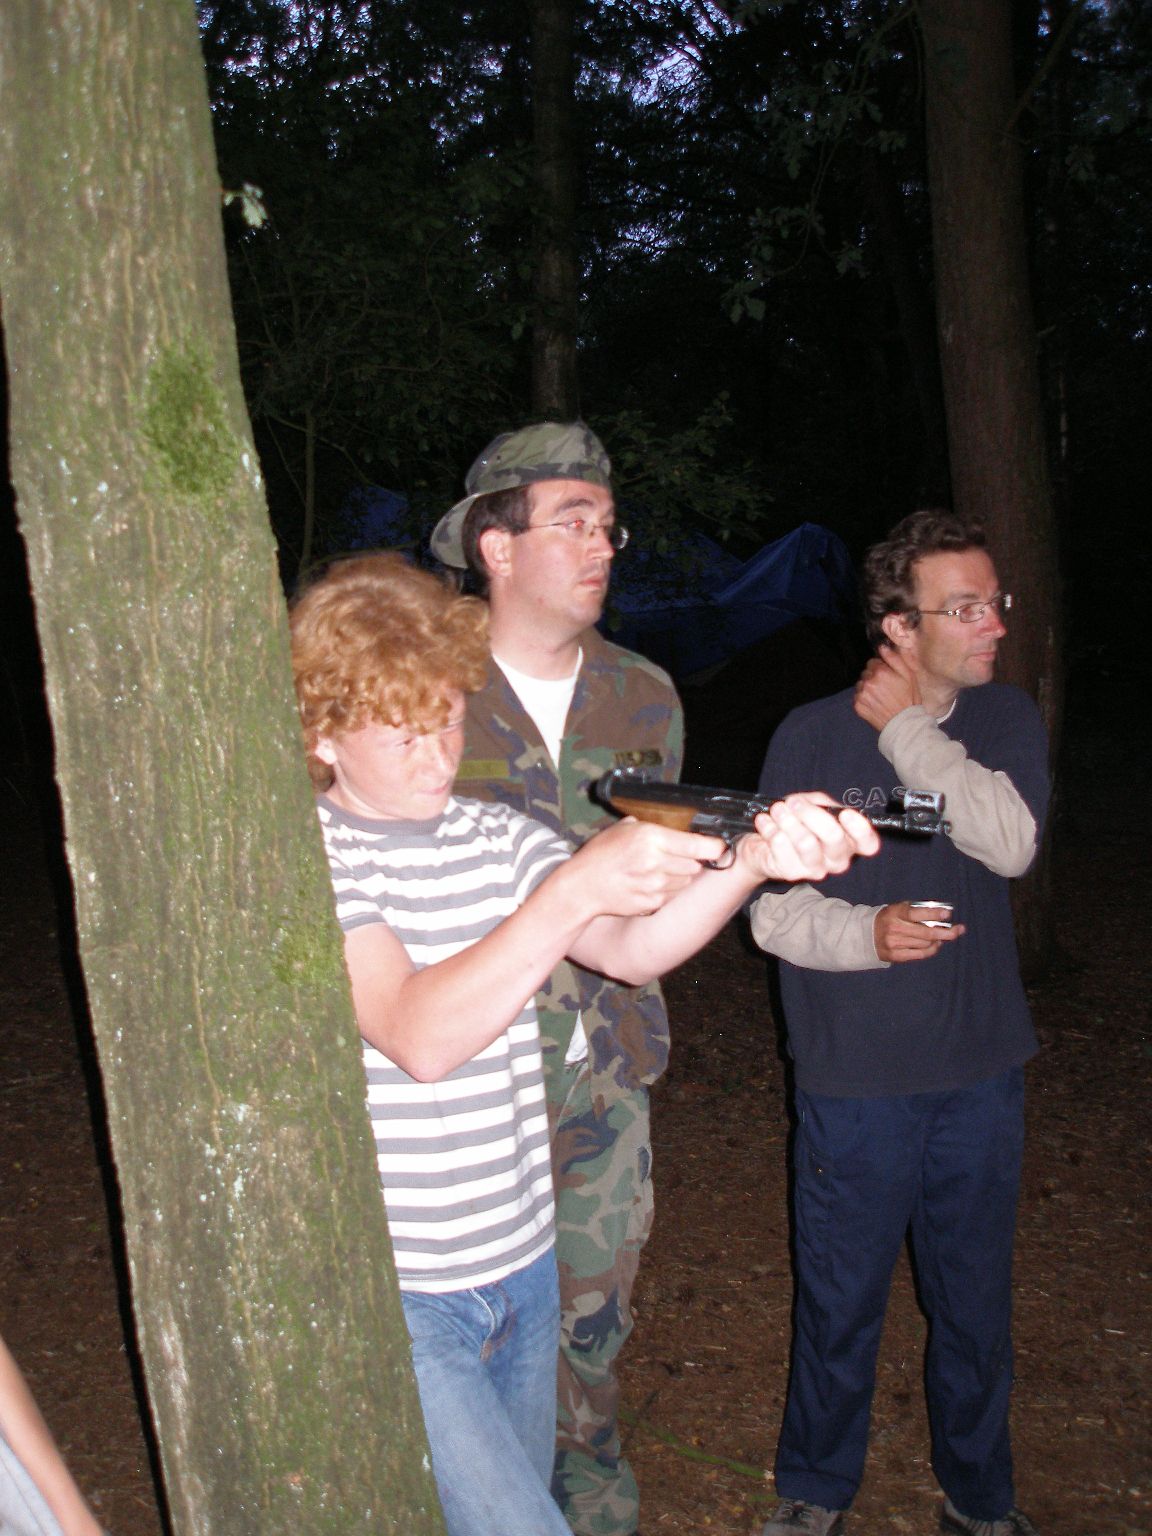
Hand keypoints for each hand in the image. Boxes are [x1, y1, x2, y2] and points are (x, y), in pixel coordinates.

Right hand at [567, 818, 726, 917]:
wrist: (582, 887)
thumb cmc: (600, 855)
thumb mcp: (623, 829)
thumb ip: (651, 827)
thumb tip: (677, 828)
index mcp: (651, 838)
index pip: (699, 845)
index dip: (714, 847)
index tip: (719, 847)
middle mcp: (657, 862)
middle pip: (696, 865)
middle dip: (691, 861)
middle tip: (676, 858)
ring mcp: (656, 885)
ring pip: (686, 881)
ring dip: (680, 877)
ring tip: (658, 871)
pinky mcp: (653, 903)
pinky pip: (673, 896)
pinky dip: (668, 891)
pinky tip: (650, 884)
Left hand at [740, 794, 879, 882]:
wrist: (762, 843)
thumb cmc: (795, 821)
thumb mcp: (811, 804)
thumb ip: (819, 802)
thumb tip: (813, 805)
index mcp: (848, 842)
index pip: (868, 844)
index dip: (860, 829)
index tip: (845, 813)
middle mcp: (837, 860)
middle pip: (834, 837)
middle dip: (811, 813)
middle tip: (794, 803)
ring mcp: (815, 869)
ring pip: (806, 842)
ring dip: (787, 820)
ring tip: (777, 810)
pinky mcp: (792, 873)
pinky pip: (781, 845)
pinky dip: (770, 828)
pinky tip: (765, 823)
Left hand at [853, 649, 921, 730]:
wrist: (903, 723)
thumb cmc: (909, 698)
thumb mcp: (909, 675)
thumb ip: (894, 658)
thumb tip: (882, 646)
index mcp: (880, 672)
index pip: (873, 662)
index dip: (881, 668)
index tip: (889, 676)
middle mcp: (867, 682)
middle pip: (866, 672)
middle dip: (874, 677)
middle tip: (886, 688)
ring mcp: (861, 694)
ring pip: (861, 684)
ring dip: (868, 687)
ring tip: (880, 697)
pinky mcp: (857, 705)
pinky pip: (857, 696)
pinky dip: (864, 698)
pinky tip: (875, 704)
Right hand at [873, 900, 965, 962]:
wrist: (866, 935)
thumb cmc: (889, 919)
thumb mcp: (898, 909)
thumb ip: (917, 911)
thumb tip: (942, 914)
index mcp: (894, 913)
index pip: (916, 913)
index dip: (933, 914)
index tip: (948, 914)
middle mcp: (894, 929)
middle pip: (925, 933)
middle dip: (945, 932)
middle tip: (959, 930)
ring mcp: (894, 944)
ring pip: (925, 944)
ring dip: (938, 940)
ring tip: (943, 936)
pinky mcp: (895, 956)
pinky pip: (920, 954)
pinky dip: (931, 950)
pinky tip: (936, 945)